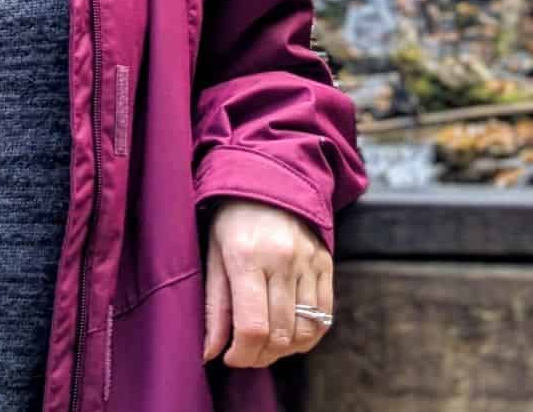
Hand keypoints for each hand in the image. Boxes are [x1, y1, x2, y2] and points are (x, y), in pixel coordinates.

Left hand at [202, 198, 333, 367]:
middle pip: (280, 333)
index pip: (252, 325)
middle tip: (245, 354)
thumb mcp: (213, 253)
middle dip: (261, 356)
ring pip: (306, 330)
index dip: (242, 354)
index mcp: (246, 255)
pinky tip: (288, 333)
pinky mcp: (326, 263)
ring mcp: (309, 262)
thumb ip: (214, 305)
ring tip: (265, 345)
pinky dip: (308, 335)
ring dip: (285, 350)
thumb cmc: (231, 217)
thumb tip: (210, 351)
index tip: (230, 358)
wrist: (268, 177)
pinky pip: (325, 316)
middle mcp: (282, 259)